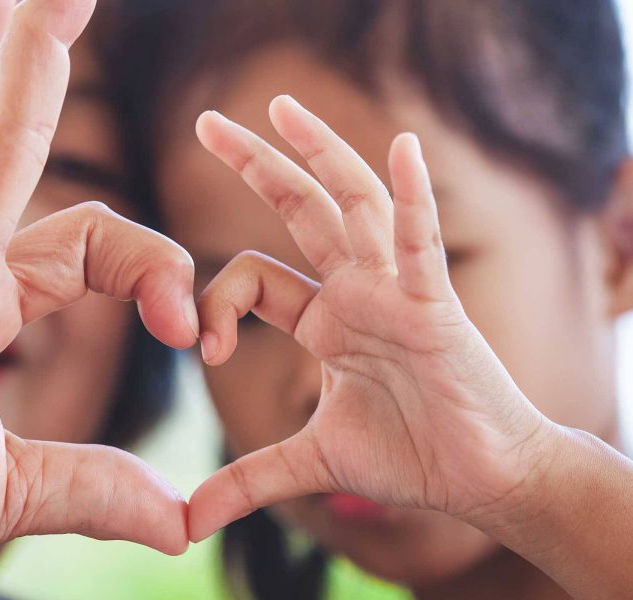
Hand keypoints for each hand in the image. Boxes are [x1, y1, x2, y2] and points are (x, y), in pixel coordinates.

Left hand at [187, 96, 555, 542]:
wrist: (480, 478)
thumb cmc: (408, 456)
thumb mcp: (311, 462)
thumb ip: (248, 479)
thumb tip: (186, 522)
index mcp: (324, 318)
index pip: (254, 277)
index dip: (214, 301)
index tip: (200, 349)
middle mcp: (355, 291)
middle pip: (300, 211)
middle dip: (256, 165)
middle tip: (207, 121)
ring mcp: (395, 291)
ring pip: (354, 207)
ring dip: (321, 155)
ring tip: (284, 107)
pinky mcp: (434, 307)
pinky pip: (421, 245)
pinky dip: (413, 199)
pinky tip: (401, 148)